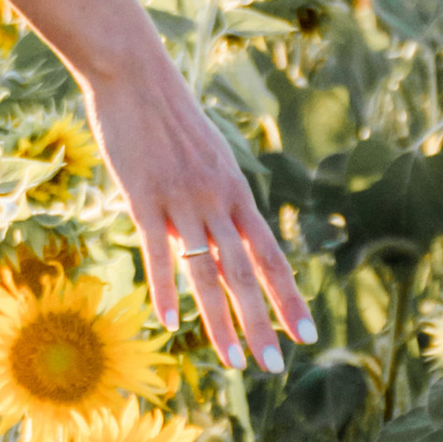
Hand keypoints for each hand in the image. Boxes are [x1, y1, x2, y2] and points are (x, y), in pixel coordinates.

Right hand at [82, 46, 313, 372]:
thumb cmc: (169, 116)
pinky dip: (165, 289)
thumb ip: (216, 197)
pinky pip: (159, 252)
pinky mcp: (144, 197)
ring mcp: (182, 200)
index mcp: (236, 192)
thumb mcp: (207, 156)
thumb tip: (222, 231)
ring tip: (233, 361)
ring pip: (207, 271)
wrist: (135, 75)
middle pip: (245, 273)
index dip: (289, 297)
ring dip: (221, 321)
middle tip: (274, 366)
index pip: (271, 256)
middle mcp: (217, 201)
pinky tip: (171, 324)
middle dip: (262, 323)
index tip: (307, 336)